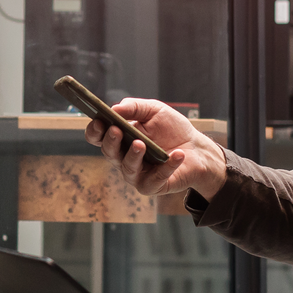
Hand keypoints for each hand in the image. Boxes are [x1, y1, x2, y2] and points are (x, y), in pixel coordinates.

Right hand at [84, 97, 228, 199]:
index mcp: (120, 139)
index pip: (98, 137)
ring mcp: (137, 174)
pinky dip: (167, 166)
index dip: (94, 131)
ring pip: (128, 168)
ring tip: (141, 144)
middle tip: (116, 130)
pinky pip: (156, 178)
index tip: (99, 121)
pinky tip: (177, 155)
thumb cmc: (172, 129)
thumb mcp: (153, 110)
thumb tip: (114, 108)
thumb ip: (134, 107)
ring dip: (133, 156)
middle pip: (109, 153)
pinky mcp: (153, 185)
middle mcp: (123, 158)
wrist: (197, 148)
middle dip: (111, 142)